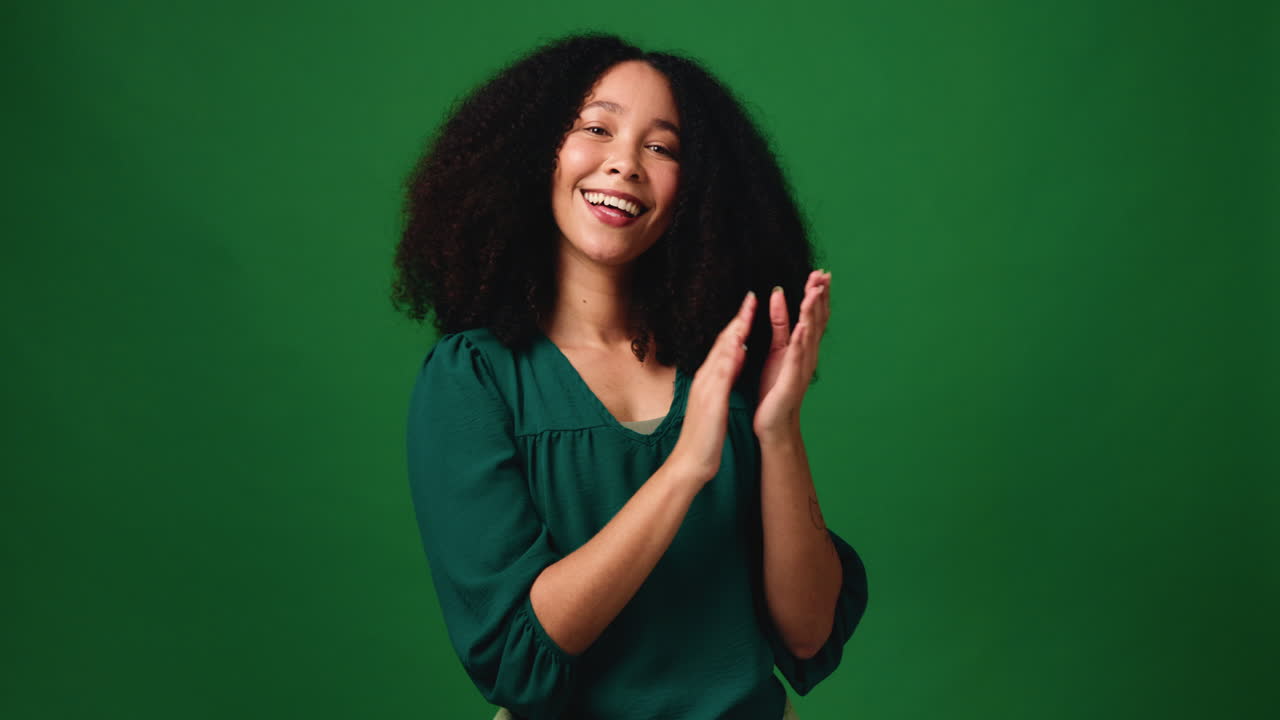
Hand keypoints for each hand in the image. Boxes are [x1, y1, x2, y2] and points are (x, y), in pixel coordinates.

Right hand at [667, 291, 756, 486]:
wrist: (690, 462)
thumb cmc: (705, 435)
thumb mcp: (718, 400)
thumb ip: (726, 376)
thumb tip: (738, 355)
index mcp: (710, 379)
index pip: (725, 346)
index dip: (738, 324)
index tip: (751, 306)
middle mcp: (706, 379)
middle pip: (722, 343)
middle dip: (737, 320)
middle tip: (751, 297)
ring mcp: (707, 389)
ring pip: (721, 355)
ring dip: (734, 332)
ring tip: (747, 313)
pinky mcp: (711, 403)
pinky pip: (721, 378)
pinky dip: (730, 361)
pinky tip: (738, 348)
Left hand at [754, 270, 830, 439]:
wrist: (774, 423)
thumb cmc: (774, 387)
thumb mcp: (776, 348)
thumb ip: (779, 322)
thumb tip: (778, 294)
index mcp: (803, 346)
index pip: (814, 314)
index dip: (818, 293)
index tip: (820, 272)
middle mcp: (807, 354)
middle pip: (816, 320)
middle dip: (819, 296)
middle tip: (823, 274)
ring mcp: (802, 367)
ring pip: (809, 335)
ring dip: (812, 312)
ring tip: (814, 291)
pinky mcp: (791, 380)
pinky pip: (797, 357)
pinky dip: (800, 341)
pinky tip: (802, 326)